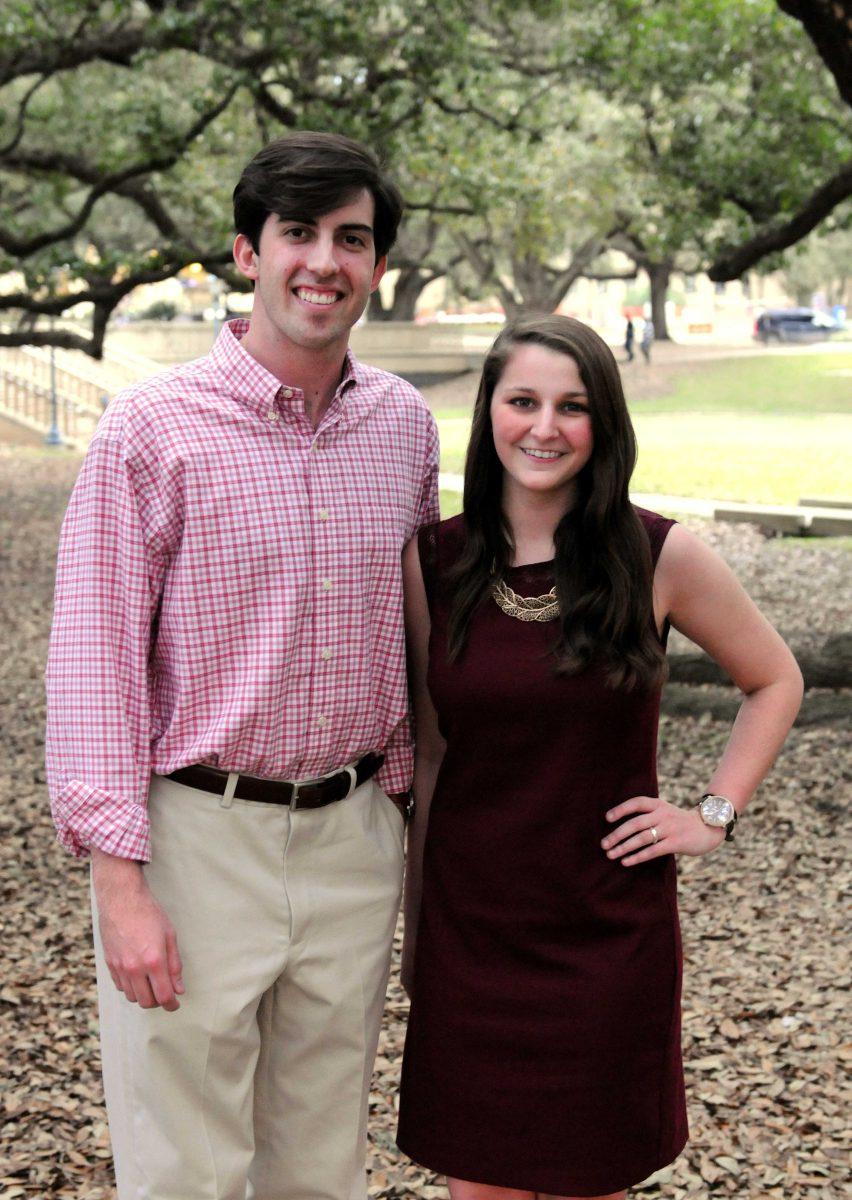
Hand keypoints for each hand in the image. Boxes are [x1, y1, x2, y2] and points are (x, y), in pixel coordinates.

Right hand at [91, 849, 183, 1010]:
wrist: (122, 899)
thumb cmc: (149, 914)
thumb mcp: (170, 936)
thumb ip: (175, 965)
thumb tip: (179, 988)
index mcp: (154, 961)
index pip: (163, 996)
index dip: (171, 1005)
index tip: (175, 1004)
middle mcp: (135, 968)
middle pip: (146, 1002)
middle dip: (158, 1002)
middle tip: (165, 993)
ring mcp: (120, 967)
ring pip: (132, 997)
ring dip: (143, 995)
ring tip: (152, 983)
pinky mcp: (109, 963)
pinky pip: (120, 986)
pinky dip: (130, 987)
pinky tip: (138, 976)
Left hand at [602, 795, 724, 865]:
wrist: (708, 828)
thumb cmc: (680, 822)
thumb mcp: (665, 812)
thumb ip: (648, 815)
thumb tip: (621, 827)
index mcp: (658, 804)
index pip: (636, 803)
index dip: (621, 809)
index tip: (607, 818)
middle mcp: (663, 814)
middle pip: (635, 823)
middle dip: (617, 834)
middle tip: (604, 844)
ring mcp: (670, 828)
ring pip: (641, 838)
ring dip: (624, 847)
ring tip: (611, 855)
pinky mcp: (676, 843)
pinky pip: (653, 850)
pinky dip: (637, 857)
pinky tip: (626, 862)